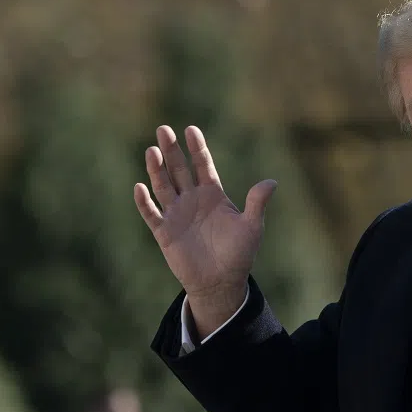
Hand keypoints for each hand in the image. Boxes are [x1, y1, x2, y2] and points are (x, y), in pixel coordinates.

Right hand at [134, 125, 275, 335]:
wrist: (221, 282)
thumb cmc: (239, 254)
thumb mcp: (252, 227)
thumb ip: (257, 203)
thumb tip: (272, 182)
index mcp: (213, 195)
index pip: (203, 165)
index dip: (197, 148)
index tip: (191, 129)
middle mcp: (192, 200)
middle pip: (180, 170)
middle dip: (172, 150)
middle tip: (163, 129)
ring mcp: (177, 214)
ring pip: (163, 186)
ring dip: (157, 170)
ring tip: (152, 150)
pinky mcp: (165, 232)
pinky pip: (152, 214)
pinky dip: (145, 201)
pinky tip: (140, 187)